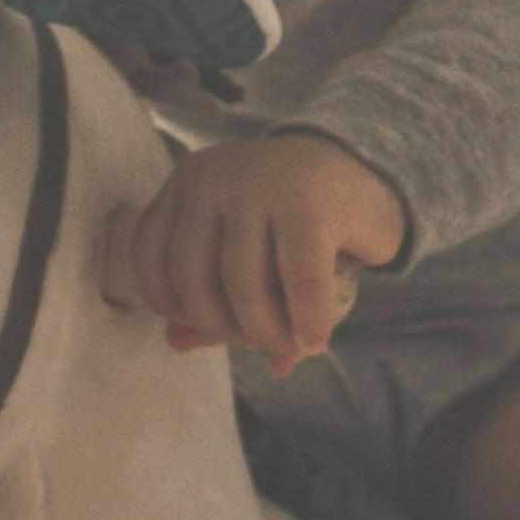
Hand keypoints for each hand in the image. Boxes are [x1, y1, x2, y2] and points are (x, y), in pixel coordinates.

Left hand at [123, 133, 404, 376]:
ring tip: (289, 346)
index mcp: (190, 180)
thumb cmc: (296, 222)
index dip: (169, 302)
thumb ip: (208, 295)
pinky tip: (314, 342)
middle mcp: (217, 175)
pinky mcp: (313, 202)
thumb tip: (176, 342)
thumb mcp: (246, 252)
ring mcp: (263, 184)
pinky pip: (299, 281)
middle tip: (257, 344)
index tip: (204, 326)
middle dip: (223, 327)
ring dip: (266, 332)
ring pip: (243, 283)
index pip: (151, 252)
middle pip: (193, 275)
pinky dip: (305, 322)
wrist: (368, 174)